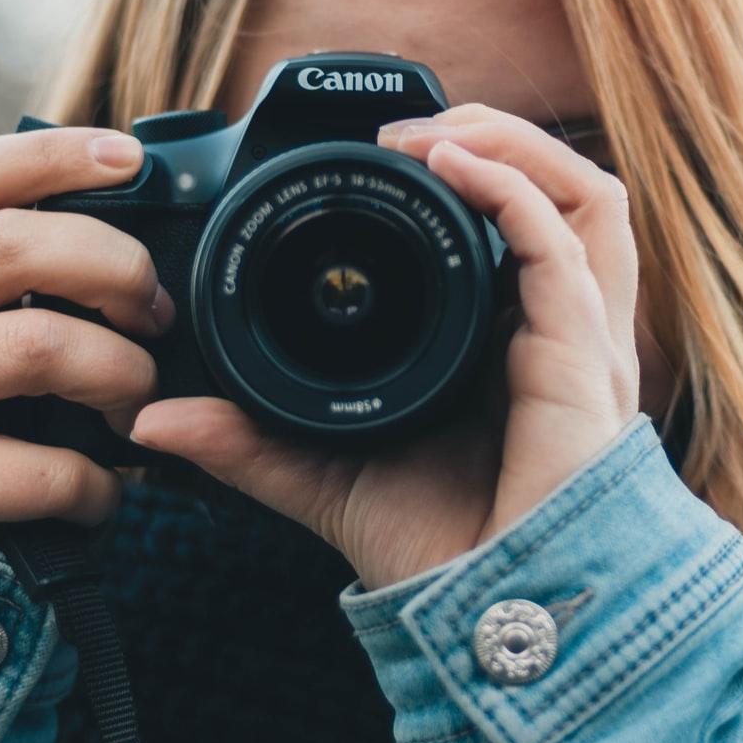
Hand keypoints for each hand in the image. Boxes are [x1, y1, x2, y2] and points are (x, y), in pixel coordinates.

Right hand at [0, 128, 172, 540]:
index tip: (132, 158)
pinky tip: (106, 483)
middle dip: (117, 268)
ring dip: (122, 373)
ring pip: (37, 346)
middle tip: (158, 311)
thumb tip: (155, 198)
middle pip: (12, 246)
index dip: (51, 155)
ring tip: (138, 397)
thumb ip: (42, 248)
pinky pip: (43, 466)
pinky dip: (96, 480)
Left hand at [129, 103, 641, 589]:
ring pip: (589, 194)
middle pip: (567, 191)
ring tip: (434, 132)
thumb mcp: (325, 473)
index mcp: (512, 338)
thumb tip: (154, 424)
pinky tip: (449, 163)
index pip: (520, 229)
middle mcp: (557, 324)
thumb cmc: (438, 547)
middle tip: (409, 130)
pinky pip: (563, 240)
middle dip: (498, 138)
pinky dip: (511, 185)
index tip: (382, 156)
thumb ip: (250, 442)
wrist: (494, 612)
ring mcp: (580, 333)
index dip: (473, 175)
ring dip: (514, 143)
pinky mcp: (583, 349)